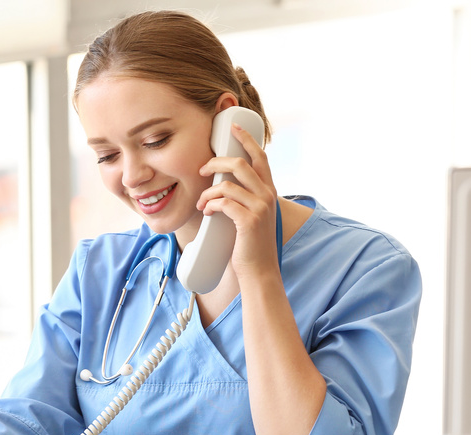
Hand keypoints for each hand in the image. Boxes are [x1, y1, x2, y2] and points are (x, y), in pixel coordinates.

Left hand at [198, 123, 280, 279]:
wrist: (259, 271)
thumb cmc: (250, 244)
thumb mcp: (252, 215)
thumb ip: (244, 198)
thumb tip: (222, 185)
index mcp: (269, 191)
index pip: (260, 157)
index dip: (246, 139)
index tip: (233, 127)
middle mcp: (268, 196)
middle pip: (241, 164)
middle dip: (217, 162)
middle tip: (202, 169)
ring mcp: (260, 208)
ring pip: (228, 184)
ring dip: (208, 192)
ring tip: (201, 203)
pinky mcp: (249, 221)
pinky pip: (224, 202)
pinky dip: (211, 205)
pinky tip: (207, 212)